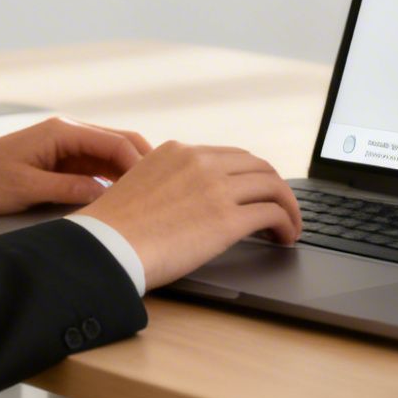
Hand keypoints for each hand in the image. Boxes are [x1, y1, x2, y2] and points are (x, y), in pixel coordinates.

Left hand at [0, 116, 150, 217]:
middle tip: (167, 189)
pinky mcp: (58, 162)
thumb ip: (70, 189)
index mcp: (61, 131)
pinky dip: (111, 181)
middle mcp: (66, 133)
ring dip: (129, 174)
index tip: (158, 186)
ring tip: (152, 197)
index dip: (139, 164)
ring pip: (109, 157)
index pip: (114, 142)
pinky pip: (94, 168)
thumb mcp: (27, 189)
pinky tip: (124, 199)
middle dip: (143, 164)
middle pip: (118, 144)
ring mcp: (64, 147)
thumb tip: (108, 195)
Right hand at [75, 141, 302, 288]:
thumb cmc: (115, 228)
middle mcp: (201, 161)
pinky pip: (273, 213)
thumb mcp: (140, 183)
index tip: (258, 191)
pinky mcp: (226, 219)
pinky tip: (285, 237)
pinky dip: (287, 224)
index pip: (231, 155)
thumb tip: (188, 198)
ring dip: (288, 206)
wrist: (106, 246)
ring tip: (291, 226)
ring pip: (273, 186)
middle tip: (282, 208)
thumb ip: (168, 180)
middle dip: (276, 188)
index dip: (252, 175)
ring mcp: (216, 188)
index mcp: (179, 151)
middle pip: (259, 166)